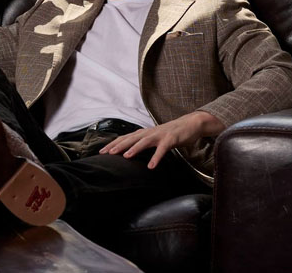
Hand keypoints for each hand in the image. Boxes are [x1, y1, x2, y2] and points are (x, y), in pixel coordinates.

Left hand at [98, 111, 225, 168]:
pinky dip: (156, 157)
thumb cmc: (170, 133)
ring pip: (144, 141)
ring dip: (134, 148)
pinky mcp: (170, 139)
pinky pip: (162, 150)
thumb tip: (129, 151)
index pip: (125, 138)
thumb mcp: (153, 137)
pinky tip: (151, 166)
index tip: (101, 152)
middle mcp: (149, 132)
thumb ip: (142, 142)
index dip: (113, 144)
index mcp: (144, 133)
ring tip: (125, 156)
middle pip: (130, 138)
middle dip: (118, 145)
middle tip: (106, 153)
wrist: (190, 124)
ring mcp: (159, 135)